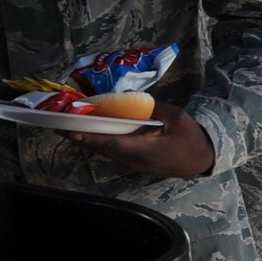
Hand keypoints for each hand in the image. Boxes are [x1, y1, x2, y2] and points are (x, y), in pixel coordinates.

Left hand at [63, 102, 216, 176]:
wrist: (202, 158)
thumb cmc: (191, 137)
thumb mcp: (176, 118)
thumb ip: (154, 108)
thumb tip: (132, 97)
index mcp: (144, 150)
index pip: (111, 143)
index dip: (89, 136)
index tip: (71, 129)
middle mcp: (133, 160)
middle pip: (101, 148)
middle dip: (80, 136)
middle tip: (59, 123)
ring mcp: (133, 162)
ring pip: (105, 150)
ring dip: (87, 138)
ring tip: (68, 125)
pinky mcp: (134, 161)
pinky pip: (112, 150)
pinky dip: (99, 140)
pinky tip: (90, 130)